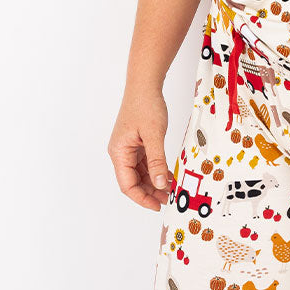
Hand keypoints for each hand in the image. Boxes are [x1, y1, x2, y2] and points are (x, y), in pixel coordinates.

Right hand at [108, 87, 174, 210]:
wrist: (145, 83)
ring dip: (154, 181)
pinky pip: (145, 162)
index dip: (142, 198)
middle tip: (168, 199)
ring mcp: (129, 147)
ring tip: (170, 190)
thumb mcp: (154, 134)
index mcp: (119, 152)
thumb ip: (157, 160)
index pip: (127, 184)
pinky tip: (168, 174)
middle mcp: (121, 152)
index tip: (157, 206)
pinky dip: (156, 169)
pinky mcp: (137, 142)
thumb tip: (161, 184)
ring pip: (140, 172)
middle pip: (133, 180)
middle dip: (150, 191)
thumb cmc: (146, 105)